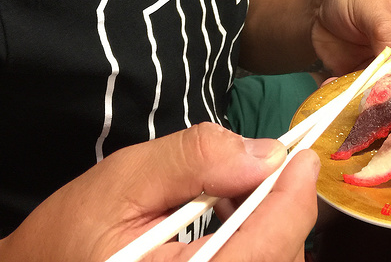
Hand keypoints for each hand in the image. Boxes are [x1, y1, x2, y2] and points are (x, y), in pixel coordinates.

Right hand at [0, 124, 318, 261]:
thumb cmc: (76, 232)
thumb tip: (267, 153)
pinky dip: (256, 242)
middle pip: (281, 259)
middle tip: (262, 166)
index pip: (270, 247)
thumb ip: (196, 159)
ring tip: (233, 192)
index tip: (302, 156)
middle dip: (282, 208)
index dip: (294, 197)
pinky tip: (228, 218)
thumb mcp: (127, 178)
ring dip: (271, 224)